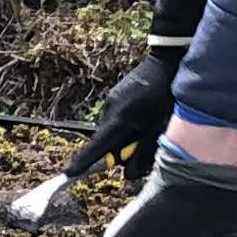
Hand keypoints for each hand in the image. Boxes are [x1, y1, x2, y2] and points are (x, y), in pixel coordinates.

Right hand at [83, 40, 184, 183]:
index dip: (84, 162)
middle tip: (146, 146)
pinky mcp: (116, 96)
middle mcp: (111, 110)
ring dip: (127, 139)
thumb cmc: (168, 96)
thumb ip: (144, 153)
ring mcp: (112, 101)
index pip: (98, 146)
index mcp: (120, 118)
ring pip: (113, 133)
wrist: (167, 62)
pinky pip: (117, 121)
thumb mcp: (161, 128)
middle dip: (122, 152)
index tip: (68, 173)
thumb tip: (128, 175)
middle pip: (107, 143)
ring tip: (150, 128)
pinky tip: (145, 118)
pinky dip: (127, 127)